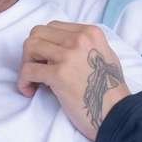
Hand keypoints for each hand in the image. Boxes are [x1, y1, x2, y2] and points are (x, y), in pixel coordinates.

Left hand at [18, 22, 129, 140]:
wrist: (117, 114)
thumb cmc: (110, 90)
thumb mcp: (105, 55)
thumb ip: (84, 45)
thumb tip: (58, 46)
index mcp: (90, 32)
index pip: (53, 26)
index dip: (45, 43)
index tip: (46, 60)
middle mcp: (79, 39)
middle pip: (38, 33)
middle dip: (32, 51)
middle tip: (36, 69)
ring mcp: (68, 56)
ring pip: (30, 46)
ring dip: (26, 63)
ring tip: (33, 79)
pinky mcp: (59, 75)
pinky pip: (28, 70)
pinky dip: (24, 81)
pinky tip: (30, 90)